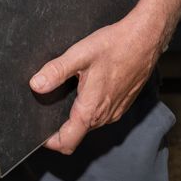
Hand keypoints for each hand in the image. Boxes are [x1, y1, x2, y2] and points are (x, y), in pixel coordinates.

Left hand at [29, 12, 163, 154]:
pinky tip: (89, 85)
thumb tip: (36, 84)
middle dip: (62, 124)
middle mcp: (105, 116)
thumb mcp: (80, 54)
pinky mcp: (123, 104)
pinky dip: (92, 107)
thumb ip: (56, 70)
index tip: (40, 131)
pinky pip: (102, 114)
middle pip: (77, 133)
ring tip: (70, 91)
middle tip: (51, 102)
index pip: (67, 142)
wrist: (145, 38)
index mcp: (91, 109)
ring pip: (90, 123)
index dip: (50, 141)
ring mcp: (116, 111)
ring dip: (78, 114)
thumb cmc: (115, 45)